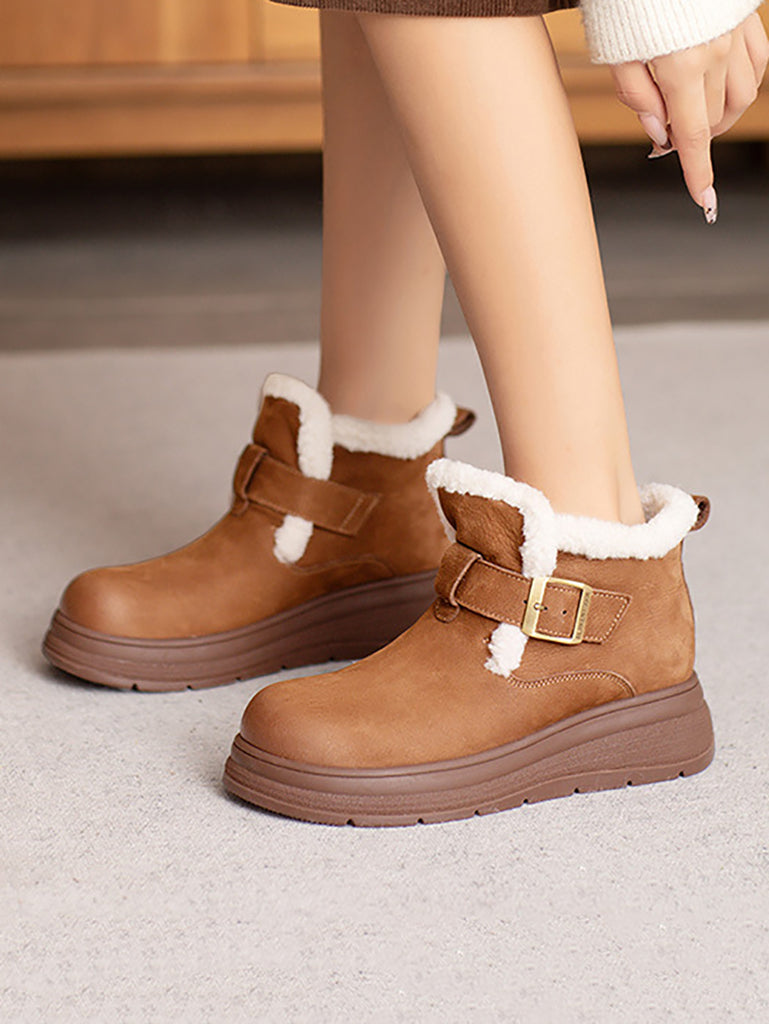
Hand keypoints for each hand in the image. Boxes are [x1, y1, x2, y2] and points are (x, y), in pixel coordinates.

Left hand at [610, 11, 768, 222]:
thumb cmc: (626, 1)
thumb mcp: (616, 56)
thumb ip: (638, 98)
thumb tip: (661, 134)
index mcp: (681, 68)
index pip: (694, 136)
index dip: (698, 172)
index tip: (704, 200)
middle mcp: (716, 53)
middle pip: (715, 118)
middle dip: (694, 137)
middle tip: (668, 133)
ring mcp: (737, 33)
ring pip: (742, 95)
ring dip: (720, 114)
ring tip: (692, 112)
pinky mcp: (747, 16)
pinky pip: (758, 62)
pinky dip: (743, 83)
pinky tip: (722, 85)